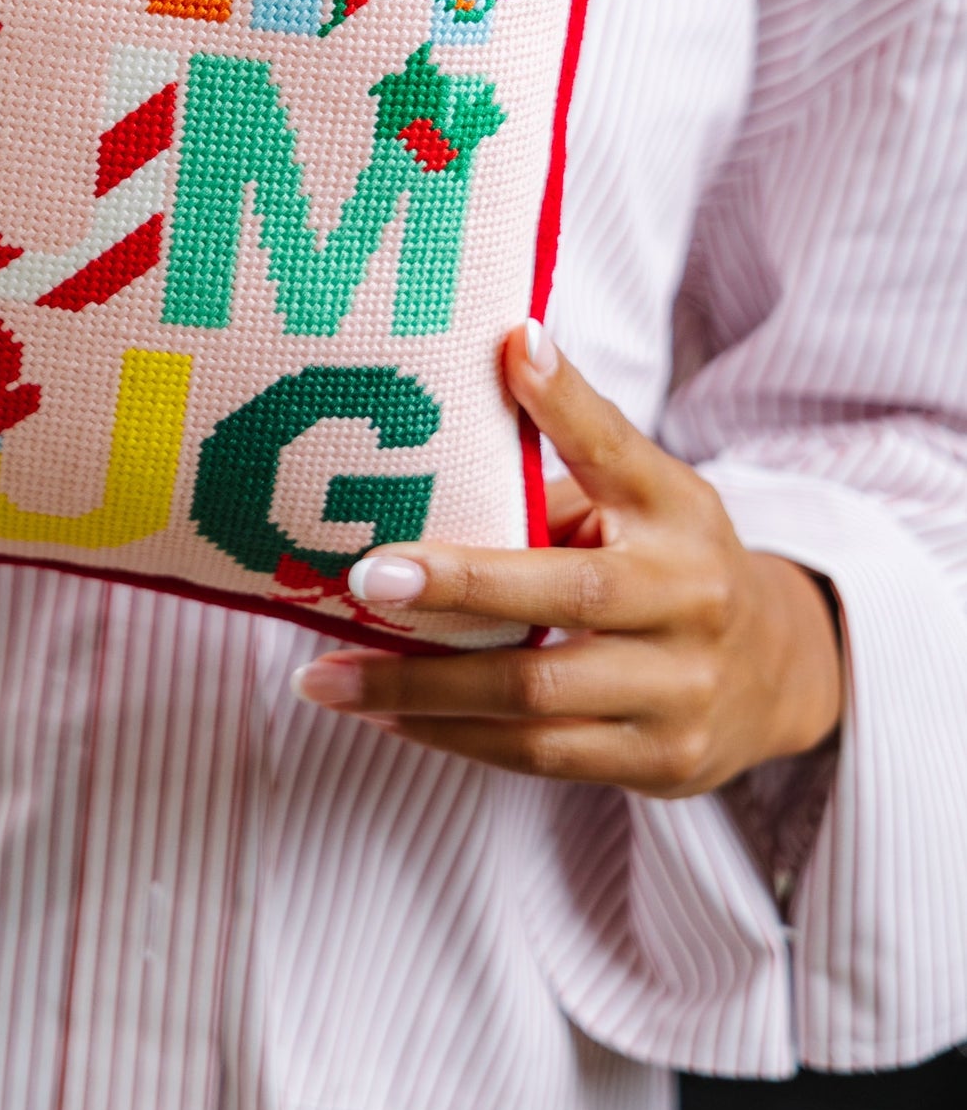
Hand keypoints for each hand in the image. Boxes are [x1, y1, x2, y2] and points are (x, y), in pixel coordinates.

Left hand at [291, 321, 843, 795]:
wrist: (781, 672)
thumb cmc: (670, 559)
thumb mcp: (643, 492)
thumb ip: (568, 452)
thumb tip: (486, 360)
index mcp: (678, 512)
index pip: (618, 448)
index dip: (564, 402)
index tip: (510, 348)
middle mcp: (688, 600)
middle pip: (564, 596)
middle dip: (458, 588)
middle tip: (363, 579)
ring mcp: (680, 691)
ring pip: (534, 697)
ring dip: (419, 689)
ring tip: (327, 678)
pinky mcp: (659, 761)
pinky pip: (537, 754)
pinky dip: (451, 735)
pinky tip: (384, 716)